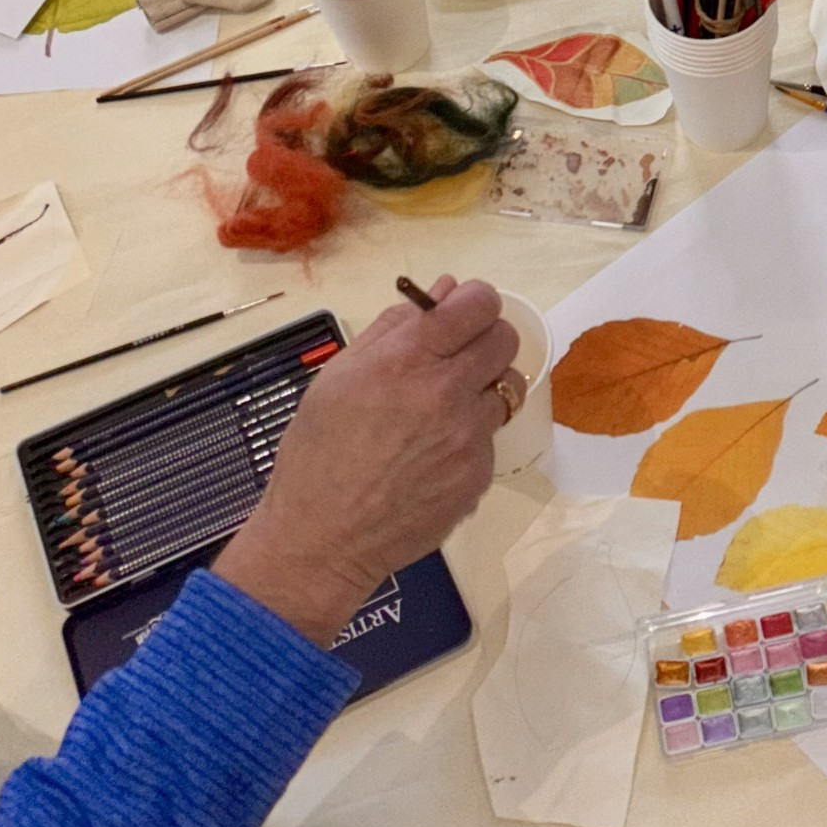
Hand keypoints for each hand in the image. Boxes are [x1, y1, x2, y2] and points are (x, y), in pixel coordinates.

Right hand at [215, 277, 516, 643]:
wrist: (323, 537)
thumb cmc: (319, 452)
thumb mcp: (340, 375)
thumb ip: (396, 326)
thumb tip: (443, 289)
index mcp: (405, 361)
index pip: (478, 304)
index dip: (476, 300)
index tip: (463, 310)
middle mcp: (446, 393)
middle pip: (505, 339)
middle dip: (484, 338)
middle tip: (455, 356)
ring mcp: (469, 437)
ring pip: (507, 388)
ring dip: (483, 388)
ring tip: (442, 409)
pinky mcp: (480, 474)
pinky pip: (491, 437)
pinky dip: (471, 436)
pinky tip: (433, 454)